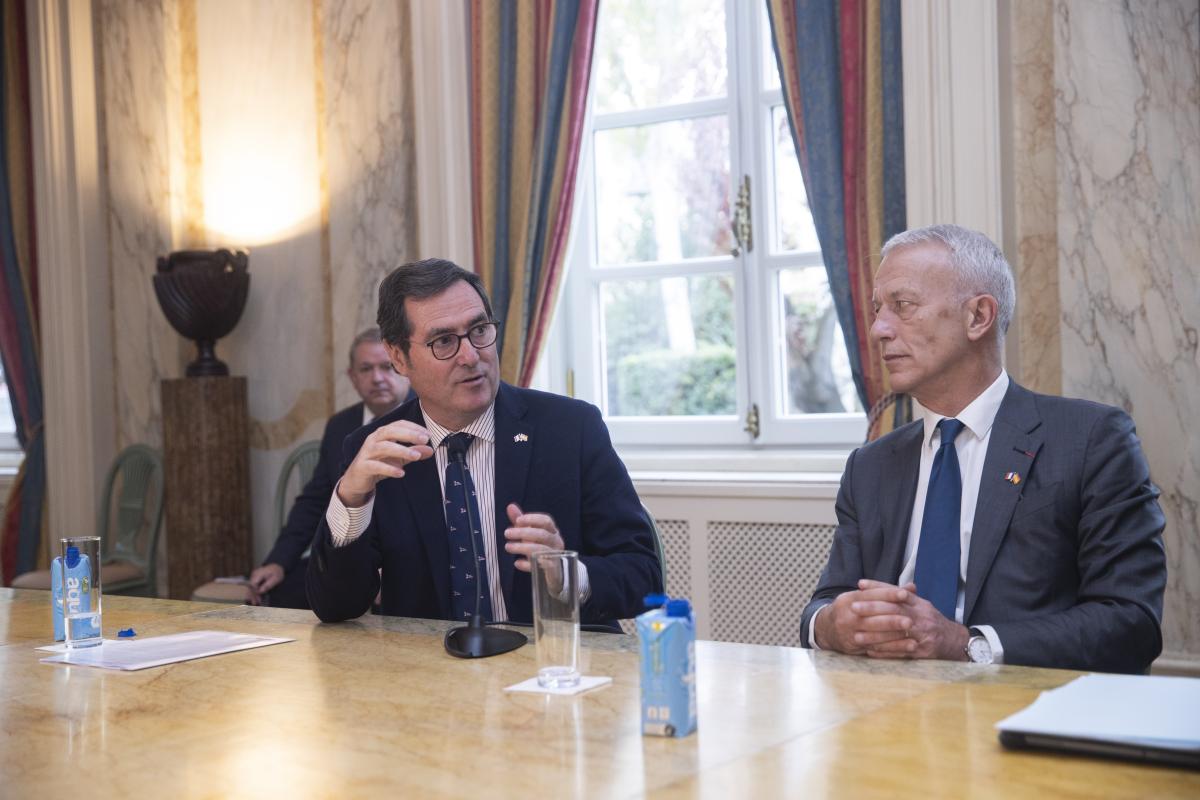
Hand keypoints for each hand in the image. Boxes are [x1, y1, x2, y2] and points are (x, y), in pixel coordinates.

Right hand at [247, 563, 284, 604]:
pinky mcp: (254, 578)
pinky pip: (252, 586)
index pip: (253, 584)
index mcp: (259, 573)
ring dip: (252, 595)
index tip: (258, 599)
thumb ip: (268, 585)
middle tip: (255, 603)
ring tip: (255, 603)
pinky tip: (255, 598)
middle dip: (252, 595)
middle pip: (250, 586)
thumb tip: (260, 591)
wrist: (277, 567)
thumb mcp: (275, 579)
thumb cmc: (277, 573)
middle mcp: (254, 574)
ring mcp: (253, 576)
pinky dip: (254, 592)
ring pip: (250, 587)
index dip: (255, 592)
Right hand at [336, 421, 433, 506]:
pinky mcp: (363, 466)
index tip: (428, 434)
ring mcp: (367, 452)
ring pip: (383, 447)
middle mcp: (373, 440)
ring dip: (401, 450)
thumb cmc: (379, 463)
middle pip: (390, 431)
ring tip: (416, 456)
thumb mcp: (399, 458)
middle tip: (424, 440)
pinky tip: (401, 473)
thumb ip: (413, 452)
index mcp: (382, 434)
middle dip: (408, 434)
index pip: (398, 424)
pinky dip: (389, 468)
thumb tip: (430, 450)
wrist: (357, 479)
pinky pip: (375, 466)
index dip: (414, 427)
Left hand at [503, 503, 563, 573]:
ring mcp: (555, 556)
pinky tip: (517, 563)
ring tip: (508, 547)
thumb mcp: (530, 533)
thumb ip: (521, 521)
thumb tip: (510, 506)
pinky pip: (540, 566)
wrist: (553, 571)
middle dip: (523, 533)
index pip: (546, 521)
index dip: (532, 519)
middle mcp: (556, 542)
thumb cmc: (540, 547)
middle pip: (542, 534)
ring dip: (522, 547)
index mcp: (552, 531)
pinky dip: (527, 565)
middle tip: (507, 533)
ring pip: (540, 550)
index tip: (518, 520)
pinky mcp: (551, 570)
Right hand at [813, 581, 912, 654]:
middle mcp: (847, 614)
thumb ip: (885, 593)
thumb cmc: (850, 610)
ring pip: (874, 633)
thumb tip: (912, 587)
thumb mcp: (861, 597)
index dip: (888, 594)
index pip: (870, 595)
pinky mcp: (853, 645)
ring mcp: (849, 631)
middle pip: (872, 616)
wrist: (827, 628)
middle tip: (910, 620)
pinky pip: (875, 648)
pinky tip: (906, 648)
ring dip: (893, 635)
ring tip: (910, 634)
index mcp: (849, 598)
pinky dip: (892, 648)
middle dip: (892, 618)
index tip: (905, 594)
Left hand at [855, 579, 969, 660]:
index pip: (897, 592)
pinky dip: (884, 652)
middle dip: (872, 608)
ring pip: (896, 633)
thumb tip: (881, 588)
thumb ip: (903, 597)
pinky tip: (869, 651)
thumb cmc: (933, 622)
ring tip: (856, 635)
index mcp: (921, 604)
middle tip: (853, 607)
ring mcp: (923, 635)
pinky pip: (900, 652)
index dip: (878, 587)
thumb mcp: (922, 606)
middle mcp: (922, 617)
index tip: (860, 584)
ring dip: (874, 635)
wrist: (956, 642)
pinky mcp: (923, 652)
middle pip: (894, 610)